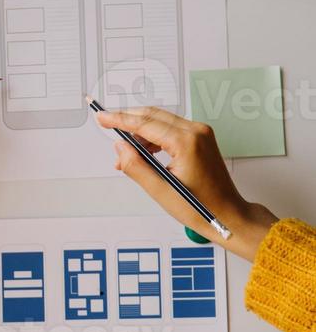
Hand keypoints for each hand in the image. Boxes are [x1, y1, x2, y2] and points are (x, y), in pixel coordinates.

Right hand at [97, 107, 277, 260]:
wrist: (229, 215)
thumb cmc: (202, 208)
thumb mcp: (161, 191)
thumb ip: (135, 166)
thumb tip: (120, 148)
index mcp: (187, 143)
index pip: (145, 123)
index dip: (120, 119)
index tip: (102, 117)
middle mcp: (196, 132)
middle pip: (153, 115)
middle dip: (128, 120)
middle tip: (107, 125)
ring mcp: (201, 133)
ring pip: (161, 120)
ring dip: (141, 131)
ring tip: (126, 153)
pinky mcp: (201, 138)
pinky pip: (171, 129)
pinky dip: (154, 136)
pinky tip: (144, 152)